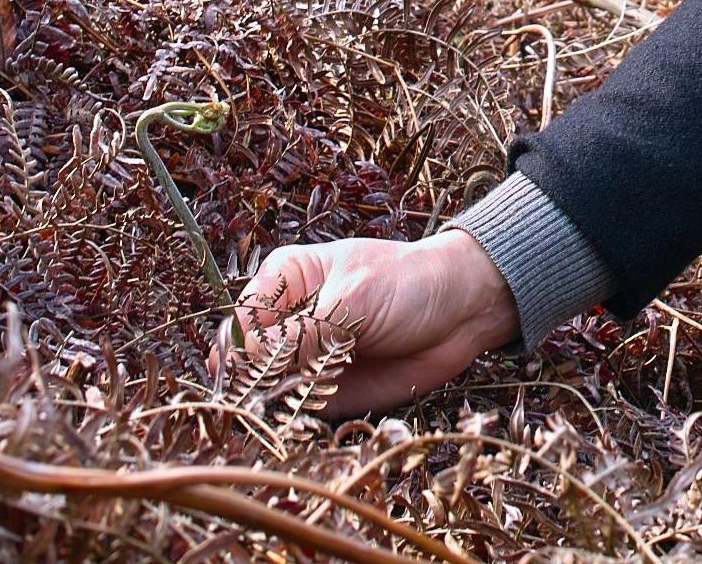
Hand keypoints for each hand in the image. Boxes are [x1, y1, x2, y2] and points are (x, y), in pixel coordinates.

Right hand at [226, 231, 518, 417]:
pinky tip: (313, 417)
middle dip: (255, 381)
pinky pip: (301, 411)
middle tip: (276, 392)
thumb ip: (307, 330)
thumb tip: (259, 359)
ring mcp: (306, 359)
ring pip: (269, 388)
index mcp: (283, 282)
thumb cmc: (406, 284)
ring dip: (277, 404)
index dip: (240, 348)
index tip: (253, 371)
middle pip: (248, 358)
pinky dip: (301, 420)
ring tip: (301, 404)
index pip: (241, 319)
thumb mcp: (354, 297)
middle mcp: (287, 321)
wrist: (461, 311)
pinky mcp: (329, 392)